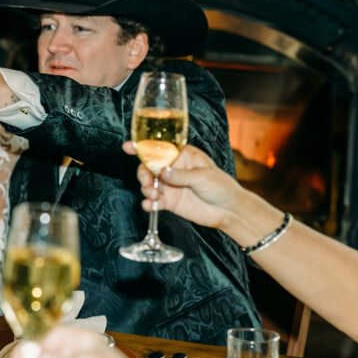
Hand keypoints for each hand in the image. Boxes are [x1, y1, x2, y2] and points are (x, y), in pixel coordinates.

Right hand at [122, 143, 242, 230]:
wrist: (229, 210)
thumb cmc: (221, 186)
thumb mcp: (203, 176)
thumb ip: (181, 175)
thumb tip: (162, 172)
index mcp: (182, 156)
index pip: (159, 149)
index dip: (143, 147)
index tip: (128, 147)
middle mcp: (173, 170)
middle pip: (149, 167)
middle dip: (143, 173)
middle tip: (146, 181)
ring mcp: (170, 186)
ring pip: (149, 184)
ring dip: (146, 188)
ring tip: (153, 195)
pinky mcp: (169, 202)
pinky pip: (153, 201)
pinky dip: (148, 203)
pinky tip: (149, 205)